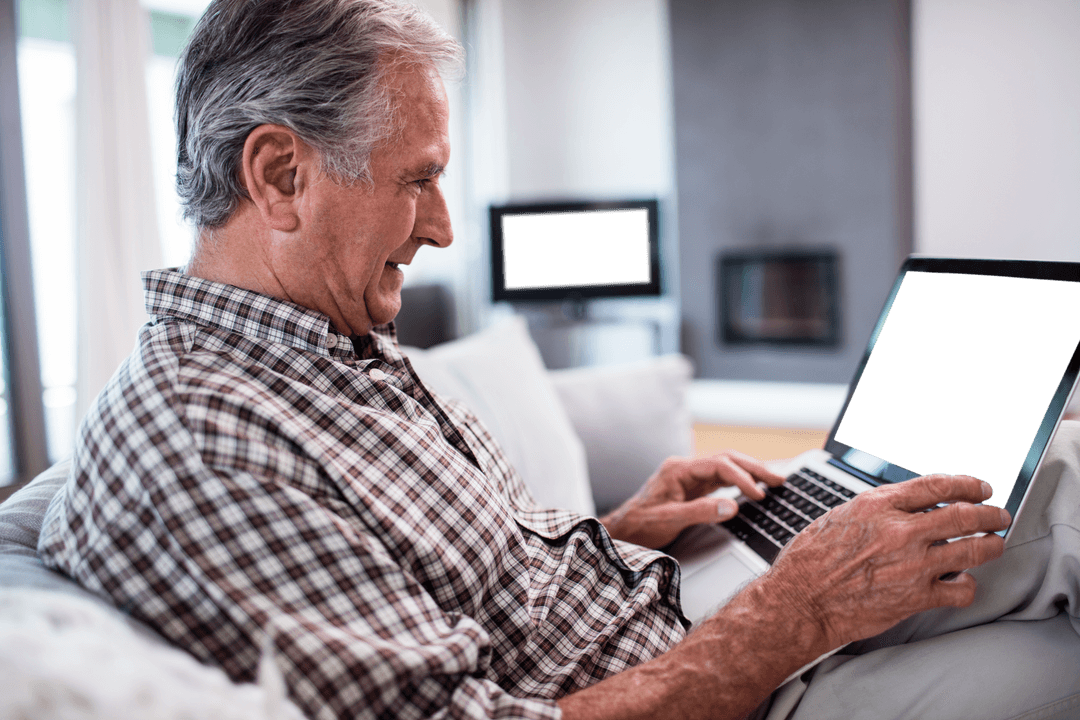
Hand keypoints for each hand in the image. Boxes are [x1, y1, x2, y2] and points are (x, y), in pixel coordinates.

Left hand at [600, 452, 785, 548]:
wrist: (624, 529)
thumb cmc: (641, 524)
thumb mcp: (669, 520)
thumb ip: (700, 512)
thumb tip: (732, 506)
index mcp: (678, 470)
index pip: (718, 465)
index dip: (742, 477)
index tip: (759, 494)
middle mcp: (685, 468)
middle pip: (726, 459)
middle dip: (754, 468)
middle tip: (779, 479)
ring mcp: (689, 476)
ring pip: (725, 468)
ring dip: (750, 473)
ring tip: (774, 481)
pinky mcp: (692, 486)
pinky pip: (720, 479)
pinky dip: (739, 482)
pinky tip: (753, 488)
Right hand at [763, 473, 1009, 651]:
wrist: (800, 601)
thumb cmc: (809, 561)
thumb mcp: (839, 517)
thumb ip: (876, 511)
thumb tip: (905, 507)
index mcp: (877, 505)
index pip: (936, 485)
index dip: (966, 484)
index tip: (979, 487)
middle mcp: (899, 531)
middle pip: (963, 514)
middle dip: (989, 514)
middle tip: (998, 515)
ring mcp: (912, 564)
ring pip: (972, 550)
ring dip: (990, 545)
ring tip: (994, 544)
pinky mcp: (916, 597)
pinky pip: (961, 590)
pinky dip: (968, 586)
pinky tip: (963, 583)